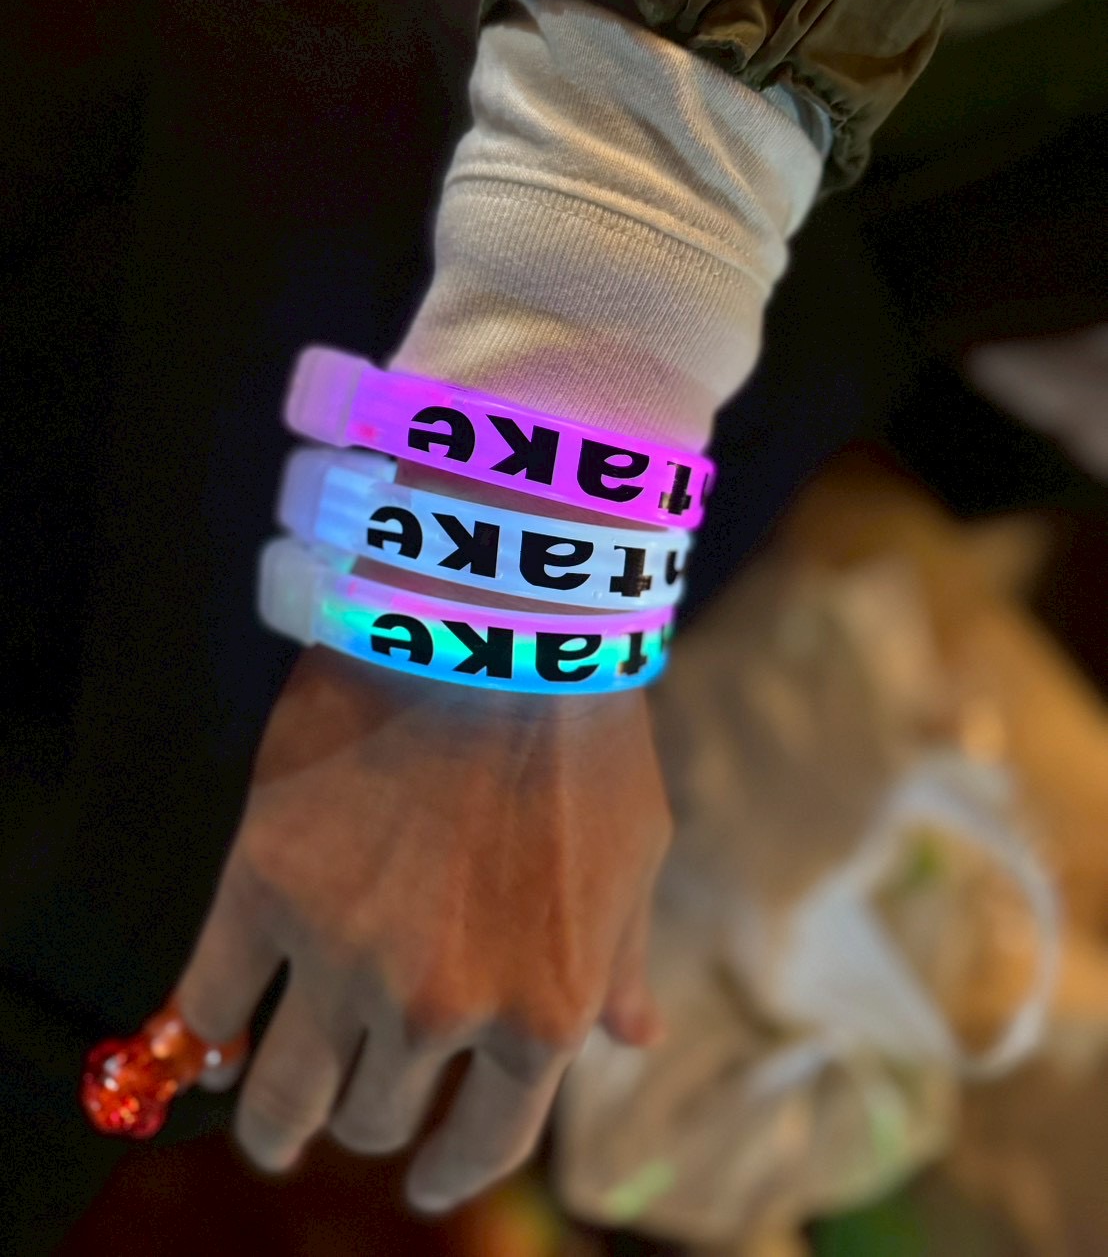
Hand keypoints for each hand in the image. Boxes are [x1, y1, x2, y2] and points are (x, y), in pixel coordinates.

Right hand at [173, 643, 671, 1210]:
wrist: (496, 629)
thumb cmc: (582, 739)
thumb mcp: (631, 860)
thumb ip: (621, 963)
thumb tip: (630, 1040)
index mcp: (539, 1013)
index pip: (485, 1144)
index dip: (447, 1171)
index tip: (425, 1177)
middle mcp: (437, 1009)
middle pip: (376, 1117)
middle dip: (370, 1118)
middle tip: (353, 1099)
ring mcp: (342, 957)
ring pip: (282, 1095)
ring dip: (275, 1121)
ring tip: (267, 1117)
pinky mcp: (264, 891)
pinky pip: (208, 1004)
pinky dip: (201, 1038)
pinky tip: (210, 1045)